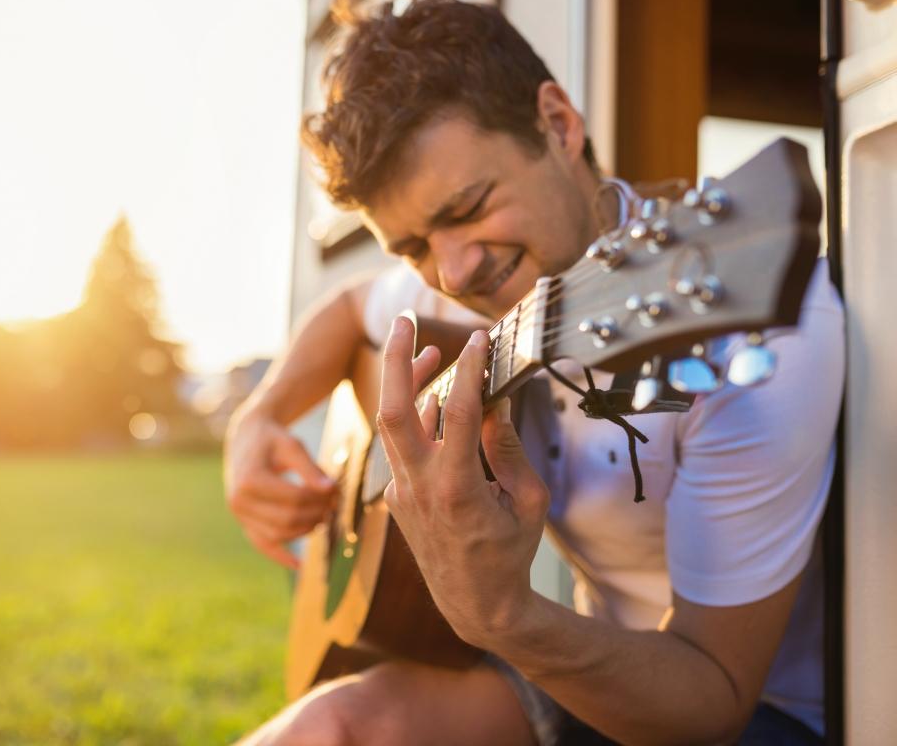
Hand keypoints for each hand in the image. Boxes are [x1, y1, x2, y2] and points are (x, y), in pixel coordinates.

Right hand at [224, 407, 337, 568]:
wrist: (246, 439)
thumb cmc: (272, 440)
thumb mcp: (292, 445)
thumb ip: (311, 469)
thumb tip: (331, 491)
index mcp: (250, 479)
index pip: (294, 498)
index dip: (319, 498)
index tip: (335, 491)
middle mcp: (239, 501)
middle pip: (287, 519)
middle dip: (316, 514)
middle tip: (334, 504)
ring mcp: (239, 515)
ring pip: (278, 535)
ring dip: (305, 530)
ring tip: (323, 516)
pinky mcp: (244, 522)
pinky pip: (262, 545)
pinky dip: (280, 556)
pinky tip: (299, 565)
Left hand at [378, 317, 548, 647]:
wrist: (473, 603)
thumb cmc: (508, 553)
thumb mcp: (529, 501)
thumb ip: (509, 448)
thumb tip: (496, 399)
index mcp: (457, 488)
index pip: (459, 413)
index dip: (470, 370)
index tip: (480, 340)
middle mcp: (419, 486)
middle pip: (392, 409)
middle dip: (394, 358)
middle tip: (402, 320)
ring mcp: (401, 491)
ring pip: (393, 424)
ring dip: (406, 384)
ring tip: (428, 353)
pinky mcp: (395, 495)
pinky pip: (403, 446)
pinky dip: (418, 419)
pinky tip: (437, 404)